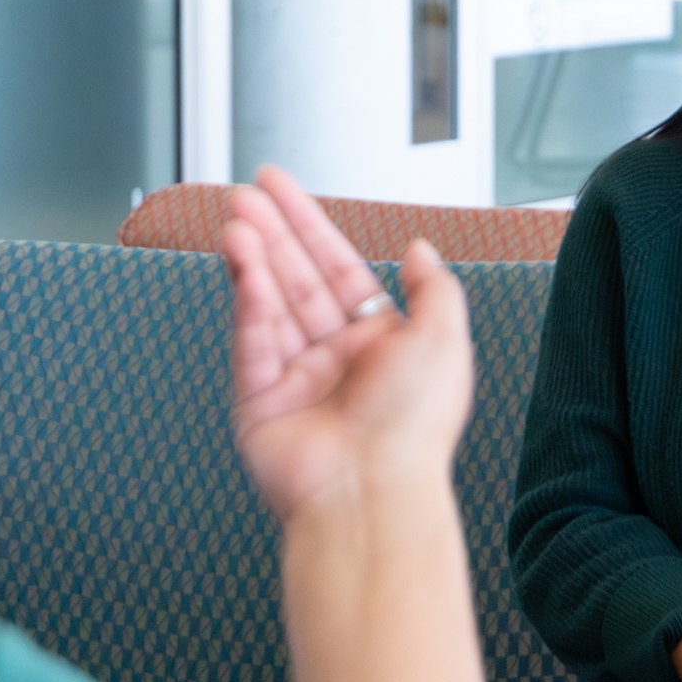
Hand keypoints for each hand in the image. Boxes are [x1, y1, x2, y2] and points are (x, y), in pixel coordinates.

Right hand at [220, 166, 472, 524]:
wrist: (373, 492)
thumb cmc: (415, 428)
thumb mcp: (445, 339)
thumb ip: (433, 287)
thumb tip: (421, 248)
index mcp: (379, 342)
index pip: (338, 267)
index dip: (309, 224)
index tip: (280, 189)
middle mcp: (336, 357)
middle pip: (297, 278)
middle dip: (272, 232)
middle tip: (247, 193)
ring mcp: (295, 378)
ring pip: (269, 303)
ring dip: (253, 258)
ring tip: (236, 220)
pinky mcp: (260, 401)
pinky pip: (252, 340)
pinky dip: (247, 302)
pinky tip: (243, 267)